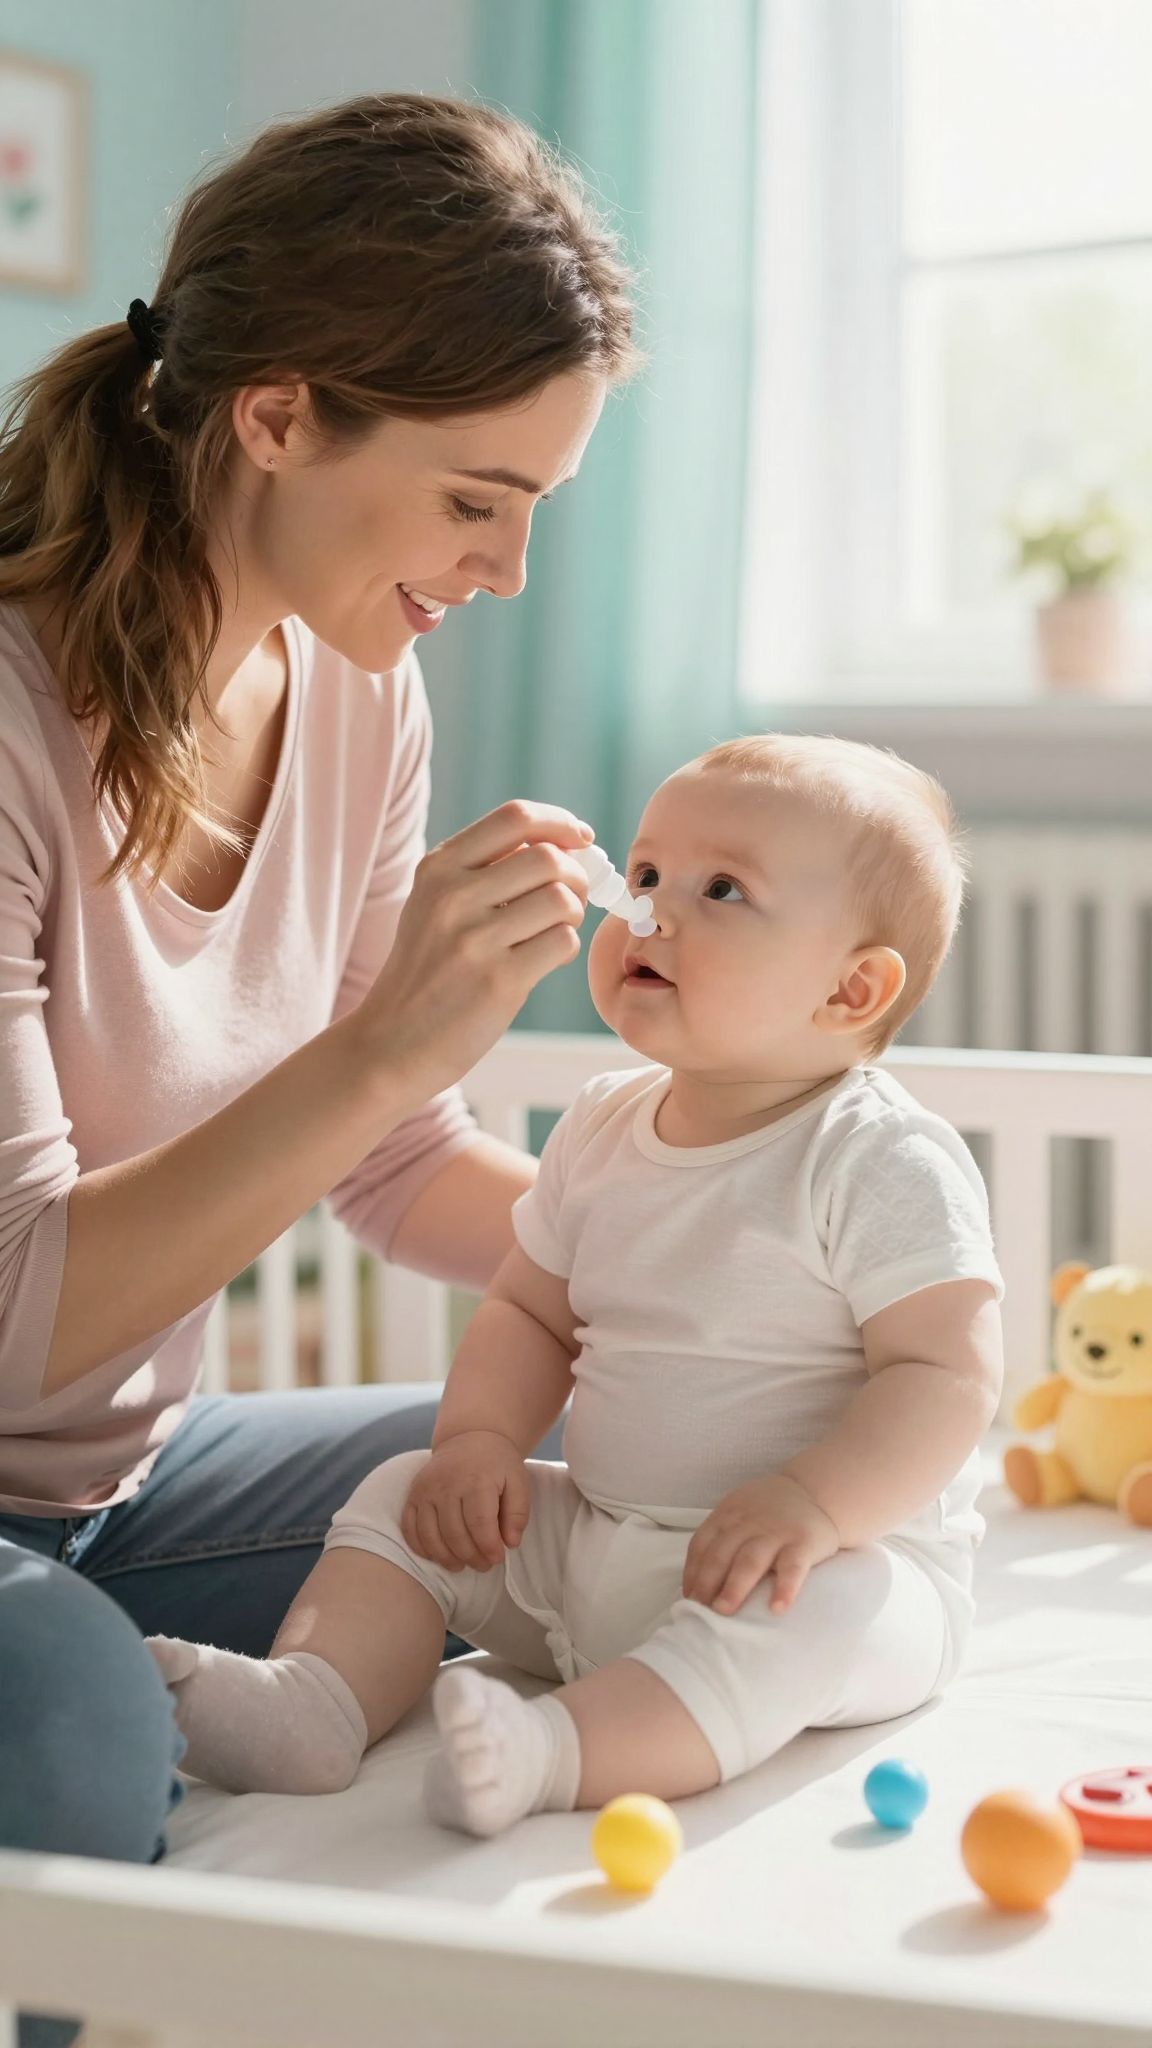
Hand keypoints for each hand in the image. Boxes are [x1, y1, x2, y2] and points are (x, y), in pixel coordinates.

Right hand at [357, 802, 591, 1101]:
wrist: (392, 1041)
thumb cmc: (427, 970)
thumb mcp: (434, 905)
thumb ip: (484, 871)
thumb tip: (562, 844)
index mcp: (438, 868)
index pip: (515, 817)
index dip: (559, 822)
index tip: (580, 838)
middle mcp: (453, 896)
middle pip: (548, 858)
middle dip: (576, 875)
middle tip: (572, 897)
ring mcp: (474, 939)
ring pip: (561, 900)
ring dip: (573, 914)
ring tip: (554, 929)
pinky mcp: (498, 980)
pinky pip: (562, 943)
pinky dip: (564, 948)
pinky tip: (542, 959)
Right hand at [400, 1429, 530, 1571]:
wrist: (469, 1437)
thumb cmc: (497, 1464)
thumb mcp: (518, 1481)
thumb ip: (518, 1513)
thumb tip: (510, 1543)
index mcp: (476, 1480)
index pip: (479, 1524)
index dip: (488, 1547)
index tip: (497, 1558)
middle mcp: (447, 1485)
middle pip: (454, 1534)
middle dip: (471, 1557)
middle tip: (484, 1565)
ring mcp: (426, 1490)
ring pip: (431, 1536)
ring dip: (447, 1558)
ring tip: (462, 1565)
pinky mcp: (413, 1495)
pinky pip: (410, 1528)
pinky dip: (421, 1547)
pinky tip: (438, 1555)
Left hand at [682, 1474, 840, 1614]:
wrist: (815, 1491)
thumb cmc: (769, 1512)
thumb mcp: (739, 1512)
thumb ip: (721, 1537)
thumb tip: (695, 1582)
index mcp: (728, 1515)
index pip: (701, 1544)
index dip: (692, 1572)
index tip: (688, 1598)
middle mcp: (748, 1523)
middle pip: (721, 1554)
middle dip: (706, 1583)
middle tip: (699, 1610)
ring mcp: (776, 1532)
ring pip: (750, 1561)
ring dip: (734, 1587)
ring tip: (724, 1610)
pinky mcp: (803, 1543)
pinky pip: (793, 1568)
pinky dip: (784, 1588)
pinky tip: (778, 1608)